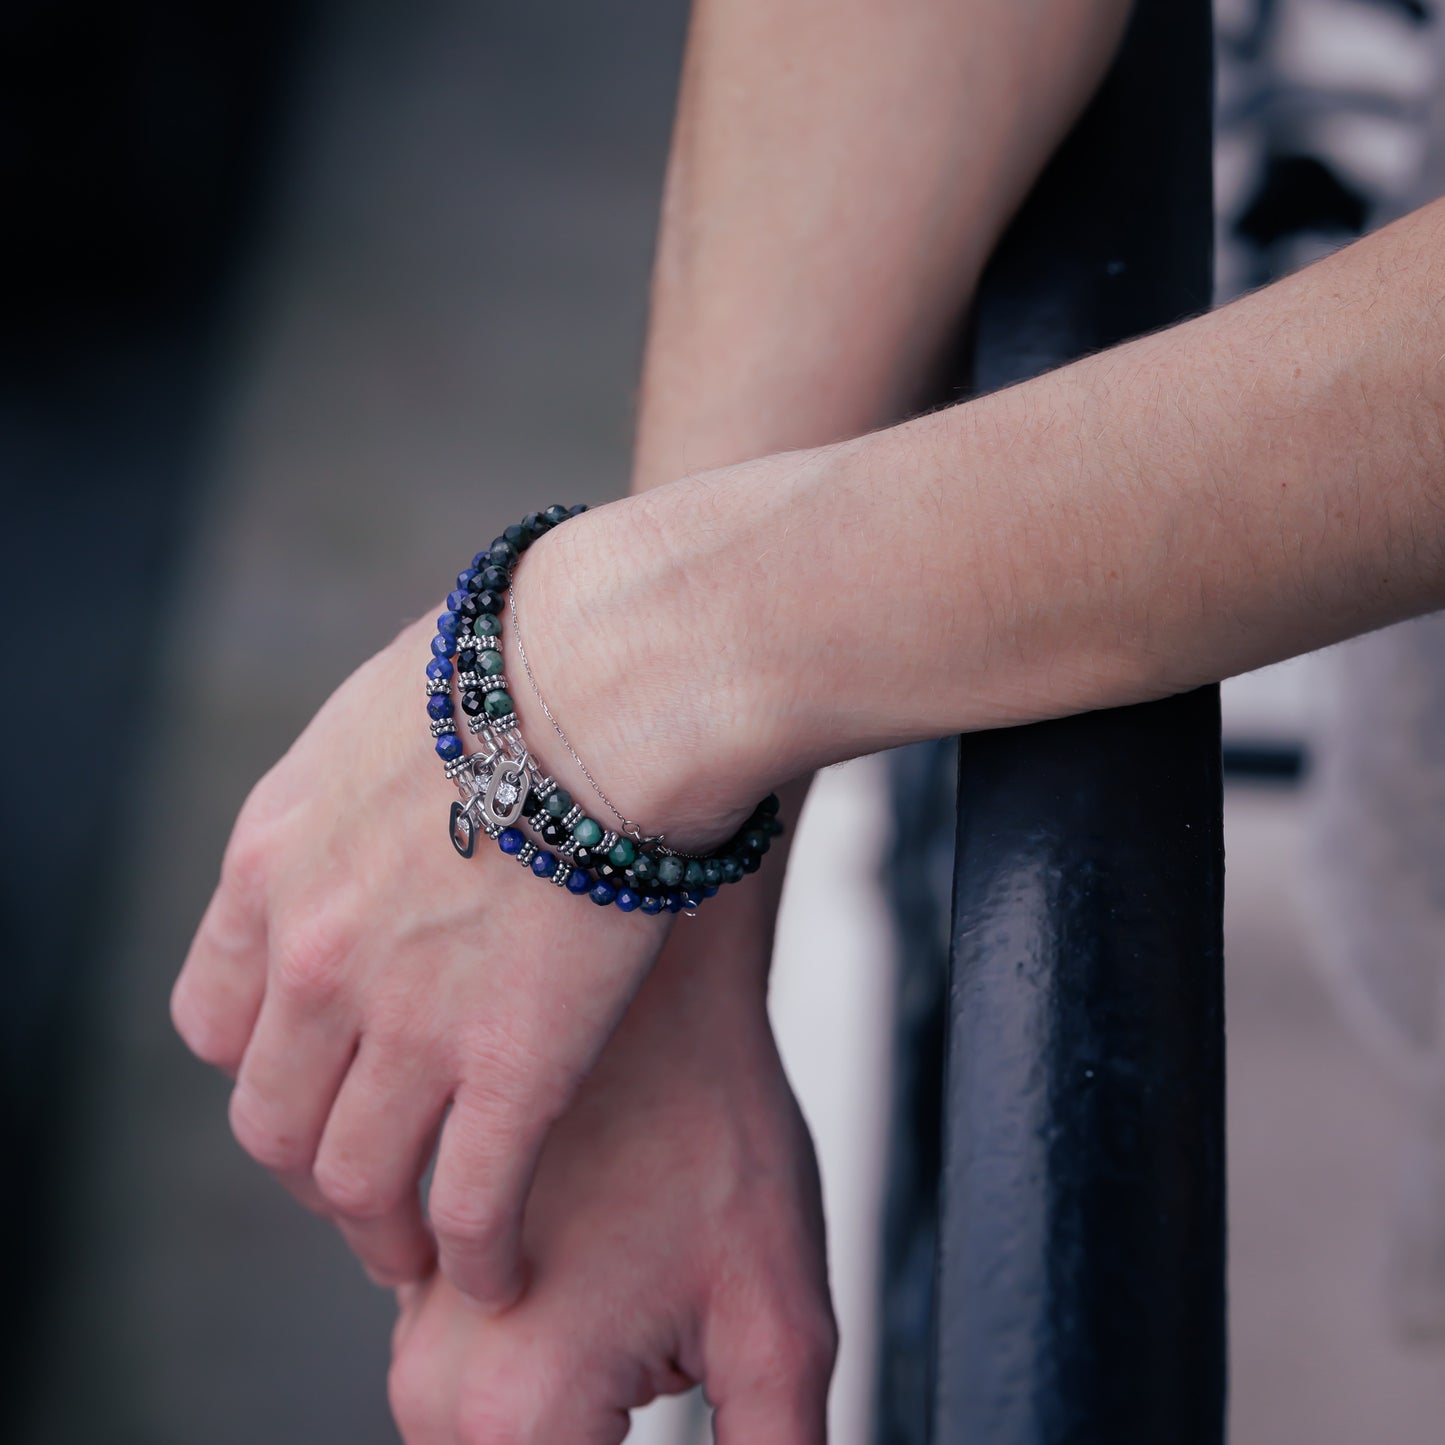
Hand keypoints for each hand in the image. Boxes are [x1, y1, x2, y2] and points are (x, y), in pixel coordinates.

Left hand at [170, 507, 770, 1305]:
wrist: (617, 676)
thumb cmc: (532, 662)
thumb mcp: (387, 711)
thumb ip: (364, 788)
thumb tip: (403, 794)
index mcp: (274, 862)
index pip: (213, 1020)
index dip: (265, 1065)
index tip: (318, 1076)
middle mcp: (314, 955)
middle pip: (272, 1118)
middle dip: (313, 1164)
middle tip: (366, 1179)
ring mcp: (406, 1019)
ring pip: (353, 1179)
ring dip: (380, 1232)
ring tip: (418, 1247)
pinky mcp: (514, 1063)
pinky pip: (469, 1204)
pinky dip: (474, 1255)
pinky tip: (502, 1267)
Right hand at [387, 891, 835, 1444]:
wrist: (646, 987)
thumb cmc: (713, 1125)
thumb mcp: (776, 1320)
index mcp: (513, 1415)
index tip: (694, 1401)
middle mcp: (430, 1382)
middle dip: (608, 1443)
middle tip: (678, 1356)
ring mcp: (413, 1326)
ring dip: (581, 1425)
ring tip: (651, 1321)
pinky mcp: (425, 1282)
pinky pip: (475, 1394)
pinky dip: (548, 1392)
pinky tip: (620, 1313)